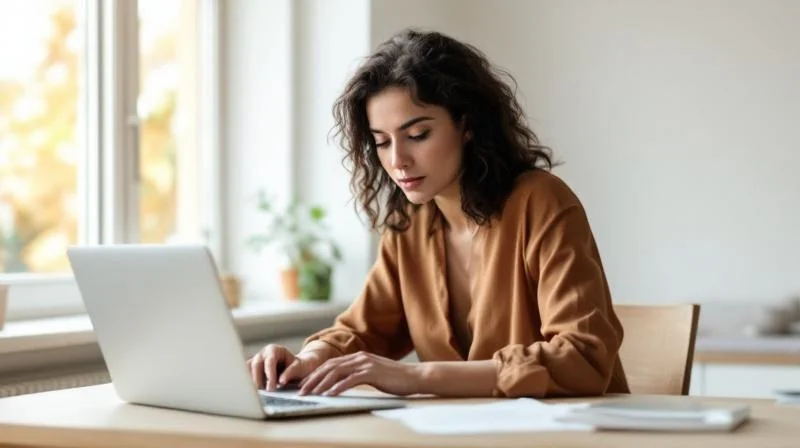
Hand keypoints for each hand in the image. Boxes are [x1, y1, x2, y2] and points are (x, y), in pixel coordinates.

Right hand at [246, 344, 326, 390]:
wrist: (295, 367)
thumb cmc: (298, 366)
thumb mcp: (299, 367)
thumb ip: (291, 372)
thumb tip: (281, 381)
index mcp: (274, 349)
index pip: (270, 361)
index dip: (269, 375)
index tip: (271, 388)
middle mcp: (263, 353)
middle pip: (256, 365)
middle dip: (258, 380)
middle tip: (263, 393)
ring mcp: (255, 360)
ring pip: (248, 370)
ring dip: (251, 383)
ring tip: (257, 395)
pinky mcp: (251, 369)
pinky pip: (246, 376)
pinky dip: (248, 384)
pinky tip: (252, 394)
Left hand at [298, 351, 422, 396]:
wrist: (414, 376)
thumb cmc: (395, 379)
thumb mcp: (374, 374)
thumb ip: (359, 375)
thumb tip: (345, 383)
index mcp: (358, 357)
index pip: (331, 364)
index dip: (316, 374)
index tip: (305, 384)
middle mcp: (359, 357)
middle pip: (329, 366)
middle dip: (313, 379)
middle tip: (301, 390)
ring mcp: (365, 364)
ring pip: (336, 372)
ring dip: (321, 384)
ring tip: (311, 394)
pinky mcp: (372, 373)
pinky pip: (350, 380)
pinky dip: (337, 387)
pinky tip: (329, 395)